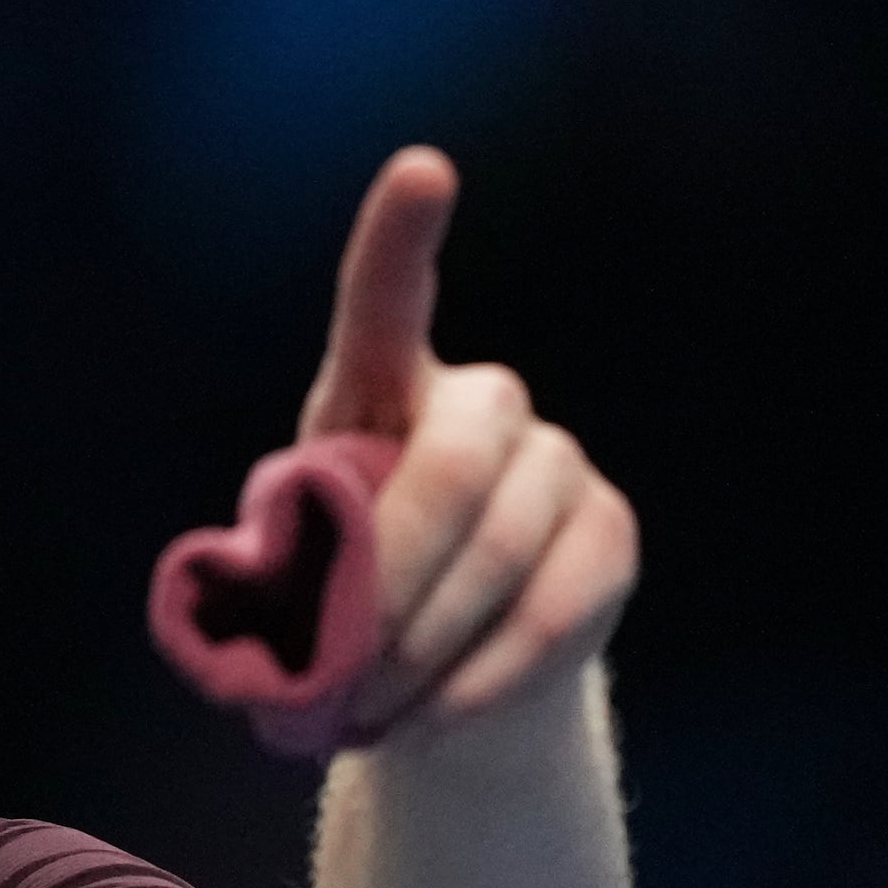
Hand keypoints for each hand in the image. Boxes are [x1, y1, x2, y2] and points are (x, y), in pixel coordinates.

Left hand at [299, 148, 638, 736]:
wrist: (439, 667)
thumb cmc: (339, 598)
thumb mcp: (288, 574)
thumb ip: (281, 581)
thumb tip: (276, 639)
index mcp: (379, 388)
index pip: (388, 303)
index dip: (403, 238)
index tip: (424, 170)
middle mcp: (481, 404)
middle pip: (454, 466)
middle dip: (390, 575)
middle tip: (337, 667)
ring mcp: (559, 464)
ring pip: (501, 552)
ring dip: (423, 648)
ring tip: (362, 712)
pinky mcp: (611, 536)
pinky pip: (551, 613)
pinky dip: (479, 680)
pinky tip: (429, 716)